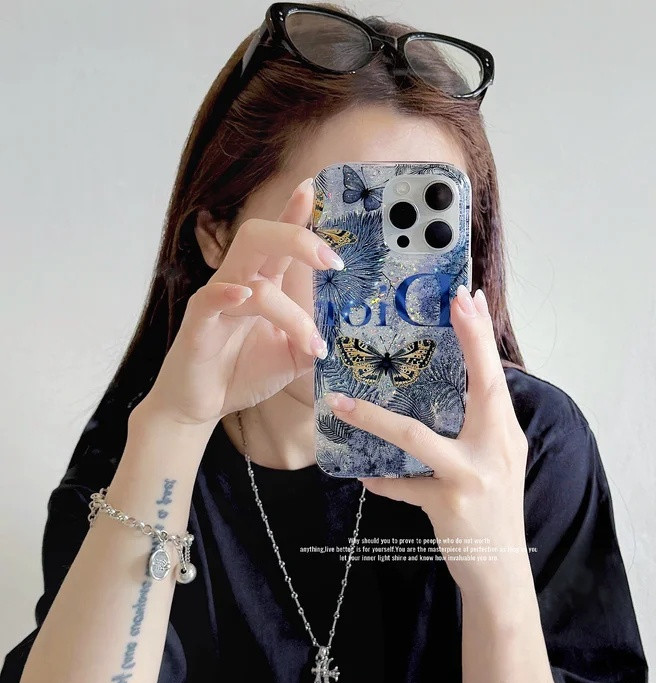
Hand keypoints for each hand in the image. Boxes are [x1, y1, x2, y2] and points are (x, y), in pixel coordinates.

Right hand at [141, 177, 344, 427]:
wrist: (203, 405)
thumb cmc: (242, 372)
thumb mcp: (291, 357)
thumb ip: (313, 338)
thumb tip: (342, 332)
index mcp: (262, 284)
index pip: (278, 240)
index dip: (294, 212)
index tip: (312, 189)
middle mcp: (238, 283)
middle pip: (258, 236)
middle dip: (295, 236)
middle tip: (332, 260)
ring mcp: (216, 302)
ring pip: (248, 276)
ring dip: (289, 311)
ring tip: (314, 345)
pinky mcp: (198, 325)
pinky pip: (210, 300)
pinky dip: (227, 295)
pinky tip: (244, 296)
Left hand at [323, 285, 530, 598]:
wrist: (500, 572)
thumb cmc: (494, 509)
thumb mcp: (495, 460)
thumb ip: (477, 425)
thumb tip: (452, 386)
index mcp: (505, 433)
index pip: (495, 377)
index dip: (483, 336)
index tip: (471, 296)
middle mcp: (496, 449)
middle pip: (481, 389)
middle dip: (470, 342)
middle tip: (454, 302)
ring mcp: (473, 477)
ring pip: (417, 437)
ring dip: (374, 419)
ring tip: (341, 404)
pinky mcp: (449, 505)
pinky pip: (404, 487)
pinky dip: (383, 481)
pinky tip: (364, 476)